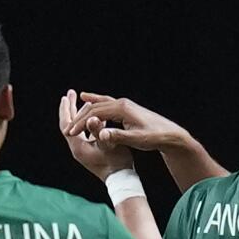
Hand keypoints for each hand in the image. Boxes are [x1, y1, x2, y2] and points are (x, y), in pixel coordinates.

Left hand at [59, 89, 134, 180]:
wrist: (121, 180)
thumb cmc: (117, 163)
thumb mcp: (109, 145)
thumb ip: (99, 131)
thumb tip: (91, 117)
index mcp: (78, 147)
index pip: (67, 124)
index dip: (66, 109)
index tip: (66, 96)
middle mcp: (78, 149)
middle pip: (69, 125)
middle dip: (70, 109)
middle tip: (70, 94)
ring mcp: (84, 151)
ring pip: (78, 129)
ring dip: (80, 115)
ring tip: (84, 103)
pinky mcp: (91, 152)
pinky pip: (86, 134)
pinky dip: (89, 123)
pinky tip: (97, 117)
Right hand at [66, 93, 190, 151]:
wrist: (170, 134)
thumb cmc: (154, 137)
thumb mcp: (136, 140)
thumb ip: (118, 137)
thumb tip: (101, 134)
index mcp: (122, 109)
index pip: (95, 114)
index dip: (81, 124)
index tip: (70, 133)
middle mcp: (122, 103)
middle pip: (95, 108)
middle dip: (80, 119)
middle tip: (68, 130)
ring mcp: (125, 104)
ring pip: (100, 104)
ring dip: (86, 109)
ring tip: (73, 112)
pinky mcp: (127, 108)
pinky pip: (107, 103)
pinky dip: (96, 102)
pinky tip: (88, 99)